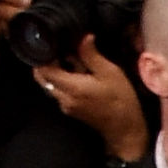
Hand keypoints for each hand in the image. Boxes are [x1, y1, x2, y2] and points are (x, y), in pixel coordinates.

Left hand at [32, 33, 148, 161]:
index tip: (53, 46)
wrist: (125, 129)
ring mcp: (65, 105)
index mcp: (71, 87)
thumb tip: (83, 37)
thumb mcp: (110, 72)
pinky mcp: (70, 109)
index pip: (43, 69)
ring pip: (50, 84)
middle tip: (60, 52)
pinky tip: (79, 76)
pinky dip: (64, 82)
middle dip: (47, 63)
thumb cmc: (120, 101)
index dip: (43, 55)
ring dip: (57, 72)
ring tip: (73, 63)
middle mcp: (63, 98)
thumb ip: (91, 54)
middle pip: (42, 77)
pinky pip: (59, 92)